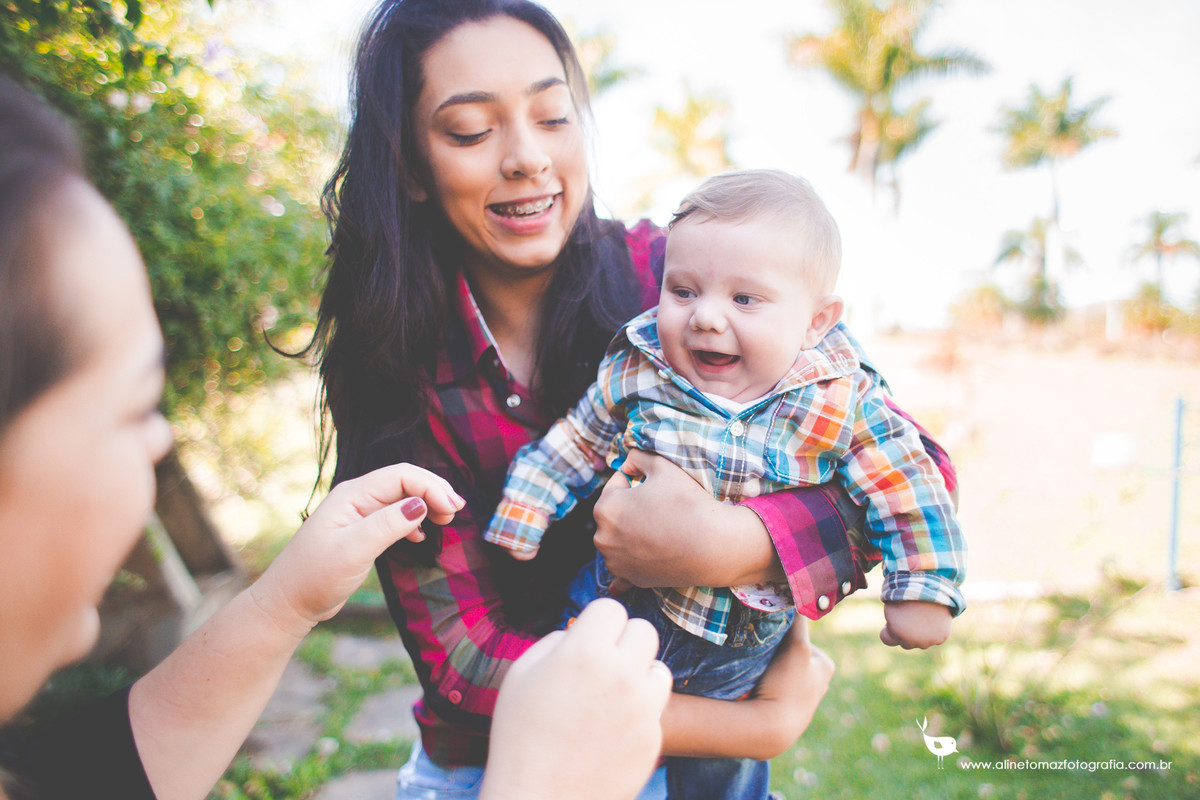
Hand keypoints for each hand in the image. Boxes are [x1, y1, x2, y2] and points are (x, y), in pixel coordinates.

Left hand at [250, 464, 463, 635]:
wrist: (289, 603)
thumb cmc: (315, 576)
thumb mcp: (354, 550)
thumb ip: (389, 524)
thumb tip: (421, 504)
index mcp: (353, 495)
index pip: (402, 476)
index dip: (431, 487)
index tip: (451, 509)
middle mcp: (357, 499)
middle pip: (404, 483)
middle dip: (433, 491)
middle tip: (457, 511)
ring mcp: (359, 516)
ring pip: (401, 499)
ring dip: (426, 505)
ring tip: (446, 520)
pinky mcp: (361, 534)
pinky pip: (394, 517)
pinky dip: (413, 522)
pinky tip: (421, 537)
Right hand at [481, 598, 671, 799]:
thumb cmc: (520, 736)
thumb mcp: (520, 674)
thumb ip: (555, 643)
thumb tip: (579, 634)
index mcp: (584, 653)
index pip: (611, 608)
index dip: (596, 621)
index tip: (586, 638)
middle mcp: (621, 674)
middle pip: (644, 630)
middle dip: (623, 641)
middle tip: (602, 661)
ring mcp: (642, 708)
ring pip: (659, 668)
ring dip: (639, 674)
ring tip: (611, 694)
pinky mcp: (653, 739)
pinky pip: (655, 709)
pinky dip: (638, 712)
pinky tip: (610, 728)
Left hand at [593, 450, 777, 588]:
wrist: (713, 546)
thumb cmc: (687, 503)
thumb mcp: (663, 466)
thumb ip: (638, 456)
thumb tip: (628, 462)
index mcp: (606, 507)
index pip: (615, 484)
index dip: (634, 480)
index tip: (652, 485)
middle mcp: (602, 537)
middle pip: (613, 513)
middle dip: (629, 507)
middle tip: (657, 506)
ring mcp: (615, 561)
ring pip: (617, 538)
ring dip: (629, 532)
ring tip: (657, 528)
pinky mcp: (630, 579)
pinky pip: (622, 570)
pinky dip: (628, 564)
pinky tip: (628, 569)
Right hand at [745, 618, 835, 754]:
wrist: (770, 728)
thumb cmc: (786, 684)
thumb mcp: (796, 645)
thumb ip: (799, 620)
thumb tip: (800, 592)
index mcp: (827, 667)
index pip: (800, 637)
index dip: (783, 635)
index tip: (769, 641)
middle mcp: (820, 684)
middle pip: (791, 654)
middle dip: (777, 652)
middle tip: (761, 654)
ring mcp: (802, 700)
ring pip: (781, 671)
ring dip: (768, 668)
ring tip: (756, 670)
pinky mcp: (786, 713)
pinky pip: (774, 688)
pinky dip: (765, 684)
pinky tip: (756, 686)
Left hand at [880, 600, 951, 648]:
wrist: (930, 585)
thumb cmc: (907, 593)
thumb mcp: (890, 606)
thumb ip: (891, 624)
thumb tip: (895, 635)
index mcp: (897, 633)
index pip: (887, 639)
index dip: (889, 629)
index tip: (894, 619)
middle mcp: (913, 641)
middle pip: (906, 643)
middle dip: (906, 633)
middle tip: (910, 616)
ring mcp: (929, 641)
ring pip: (922, 643)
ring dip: (921, 635)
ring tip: (922, 616)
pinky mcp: (941, 637)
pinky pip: (935, 639)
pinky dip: (934, 632)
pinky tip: (933, 618)